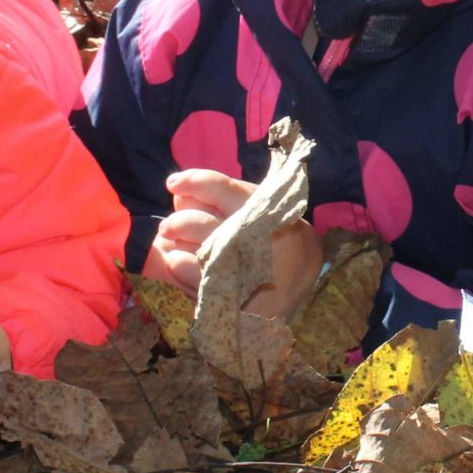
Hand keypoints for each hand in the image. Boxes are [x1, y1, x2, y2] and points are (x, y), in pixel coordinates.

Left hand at [155, 169, 322, 319]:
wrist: (302, 281)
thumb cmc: (276, 234)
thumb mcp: (261, 206)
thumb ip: (223, 194)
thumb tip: (178, 191)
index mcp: (257, 210)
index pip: (216, 187)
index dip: (190, 182)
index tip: (173, 183)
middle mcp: (245, 237)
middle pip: (194, 221)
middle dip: (177, 221)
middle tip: (169, 225)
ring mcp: (234, 267)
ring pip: (186, 249)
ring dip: (174, 242)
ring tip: (170, 241)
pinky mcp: (225, 291)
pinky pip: (188, 274)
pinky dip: (176, 263)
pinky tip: (177, 261)